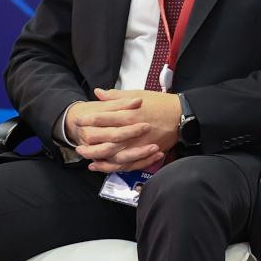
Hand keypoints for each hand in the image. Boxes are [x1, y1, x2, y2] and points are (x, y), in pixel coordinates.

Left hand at [64, 89, 180, 172]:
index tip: (78, 120)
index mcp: (128, 115)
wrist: (182, 115)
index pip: (103, 118)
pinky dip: (113, 167)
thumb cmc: (161, 104)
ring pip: (113, 155)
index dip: (88, 120)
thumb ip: (116, 96)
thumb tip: (98, 93)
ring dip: (97, 157)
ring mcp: (138, 144)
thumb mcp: (138, 94)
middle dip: (89, 141)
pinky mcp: (145, 153)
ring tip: (86, 157)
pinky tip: (102, 167)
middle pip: (104, 139)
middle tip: (78, 142)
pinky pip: (126, 164)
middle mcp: (131, 131)